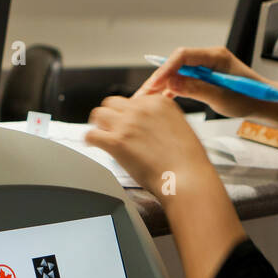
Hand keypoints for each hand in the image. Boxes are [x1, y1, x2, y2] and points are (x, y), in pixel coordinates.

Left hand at [86, 94, 213, 200]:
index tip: (126, 123)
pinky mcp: (117, 142)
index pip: (133, 99)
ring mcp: (128, 124)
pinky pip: (91, 134)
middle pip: (112, 102)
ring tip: (100, 134)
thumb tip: (147, 125)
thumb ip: (161, 120)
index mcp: (159, 102)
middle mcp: (142, 109)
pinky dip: (89, 140)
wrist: (187, 178)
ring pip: (99, 114)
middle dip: (110, 115)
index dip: (127, 113)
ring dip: (98, 124)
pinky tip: (93, 145)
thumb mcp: (180, 127)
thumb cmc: (187, 161)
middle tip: (110, 127)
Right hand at [138, 46, 275, 120]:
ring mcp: (205, 68)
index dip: (166, 69)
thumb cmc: (250, 99)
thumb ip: (197, 89)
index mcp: (216, 56)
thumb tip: (172, 83)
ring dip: (161, 86)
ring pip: (176, 73)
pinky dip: (170, 91)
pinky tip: (158, 102)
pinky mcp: (203, 78)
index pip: (183, 56)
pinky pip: (182, 82)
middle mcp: (208, 59)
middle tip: (142, 95)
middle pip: (176, 64)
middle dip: (158, 79)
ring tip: (144, 101)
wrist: (264, 103)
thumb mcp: (223, 97)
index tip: (154, 84)